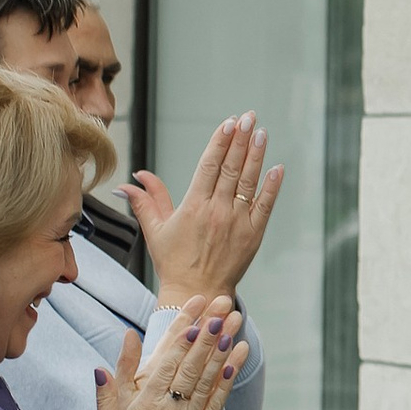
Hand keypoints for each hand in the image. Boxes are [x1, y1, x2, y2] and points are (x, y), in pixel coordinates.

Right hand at [93, 298, 244, 409]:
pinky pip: (220, 397)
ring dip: (223, 345)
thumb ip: (111, 385)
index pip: (167, 358)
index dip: (183, 329)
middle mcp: (171, 408)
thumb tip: (119, 346)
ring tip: (235, 319)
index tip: (195, 305)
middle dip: (209, 329)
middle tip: (222, 303)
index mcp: (145, 403)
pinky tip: (239, 353)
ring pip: (209, 375)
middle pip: (193, 362)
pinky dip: (229, 374)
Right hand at [130, 115, 281, 301]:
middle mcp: (217, 212)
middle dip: (241, 140)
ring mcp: (238, 223)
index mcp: (193, 207)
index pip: (209, 165)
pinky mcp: (253, 235)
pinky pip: (265, 206)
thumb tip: (133, 178)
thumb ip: (146, 200)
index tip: (228, 122)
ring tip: (260, 132)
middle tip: (249, 117)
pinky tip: (277, 167)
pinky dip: (272, 186)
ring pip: (249, 182)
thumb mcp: (155, 230)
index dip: (220, 142)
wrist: (197, 293)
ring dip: (256, 155)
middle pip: (231, 168)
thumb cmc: (174, 262)